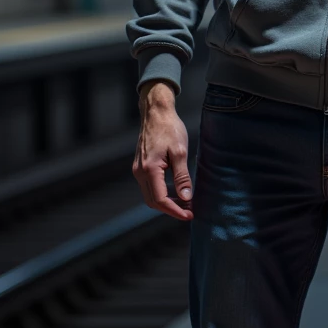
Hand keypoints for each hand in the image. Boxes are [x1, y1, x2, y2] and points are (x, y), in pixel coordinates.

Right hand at [133, 81, 193, 220]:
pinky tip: (176, 192)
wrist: (156, 112)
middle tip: (190, 212)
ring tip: (186, 204)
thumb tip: (186, 197)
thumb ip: (182, 176)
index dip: (175, 211)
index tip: (190, 215)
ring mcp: (138, 169)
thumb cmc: (169, 128)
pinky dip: (162, 194)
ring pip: (150, 196)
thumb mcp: (180, 152)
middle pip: (153, 202)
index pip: (161, 200)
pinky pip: (149, 187)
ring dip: (166, 203)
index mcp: (149, 169)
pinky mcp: (140, 166)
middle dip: (171, 210)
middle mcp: (140, 172)